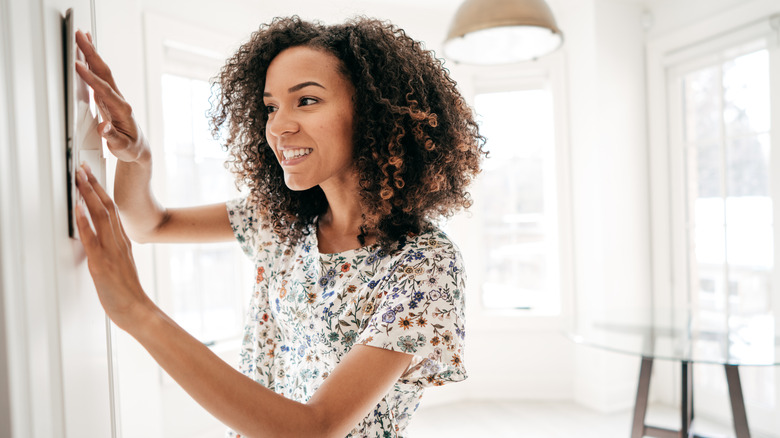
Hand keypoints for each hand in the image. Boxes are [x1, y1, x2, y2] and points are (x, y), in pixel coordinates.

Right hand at [74, 30, 150, 163]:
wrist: (138, 148)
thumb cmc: (130, 148)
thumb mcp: (122, 147)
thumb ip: (112, 137)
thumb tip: (103, 128)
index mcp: (123, 110)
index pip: (104, 90)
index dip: (91, 78)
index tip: (79, 65)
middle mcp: (119, 100)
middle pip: (104, 73)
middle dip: (92, 53)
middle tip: (80, 35)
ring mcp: (114, 98)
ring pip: (102, 72)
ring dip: (92, 54)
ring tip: (82, 36)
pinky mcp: (108, 98)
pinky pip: (99, 77)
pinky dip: (92, 64)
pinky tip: (86, 55)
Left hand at [75, 162, 154, 330]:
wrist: (137, 310)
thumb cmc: (128, 294)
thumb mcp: (121, 267)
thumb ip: (112, 252)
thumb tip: (100, 244)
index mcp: (123, 242)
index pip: (112, 209)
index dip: (101, 191)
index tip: (92, 175)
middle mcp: (118, 242)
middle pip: (107, 206)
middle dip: (93, 185)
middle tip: (84, 167)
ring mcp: (111, 251)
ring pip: (101, 216)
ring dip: (88, 195)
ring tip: (80, 178)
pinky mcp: (102, 263)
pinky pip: (92, 238)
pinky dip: (84, 221)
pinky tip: (78, 208)